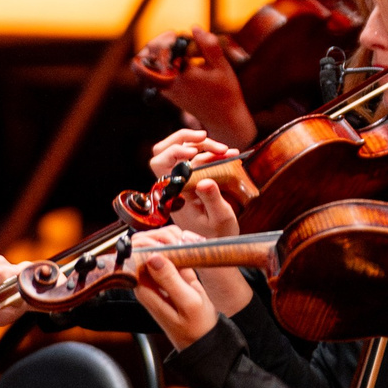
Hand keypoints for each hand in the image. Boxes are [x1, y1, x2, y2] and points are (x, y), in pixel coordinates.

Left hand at [125, 226, 220, 350]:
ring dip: (168, 240)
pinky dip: (177, 247)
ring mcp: (156, 278)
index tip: (166, 241)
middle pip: (141, 249)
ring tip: (184, 244)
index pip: (134, 257)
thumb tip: (153, 257)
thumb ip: (170, 279)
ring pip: (154, 248)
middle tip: (178, 240)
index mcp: (144, 290)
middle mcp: (146, 283)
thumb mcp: (188, 302)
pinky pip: (167, 254)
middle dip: (158, 238)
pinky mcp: (168, 276)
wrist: (203, 339)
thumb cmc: (196, 326)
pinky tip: (188, 249)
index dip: (148, 242)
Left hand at [145, 131, 251, 312]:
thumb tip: (204, 180)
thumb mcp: (221, 219)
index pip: (160, 163)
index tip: (194, 152)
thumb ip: (213, 200)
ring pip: (179, 150)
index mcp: (173, 195)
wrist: (218, 248)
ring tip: (225, 150)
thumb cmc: (219, 237)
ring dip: (201, 145)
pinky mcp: (192, 181)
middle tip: (207, 140)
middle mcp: (173, 186)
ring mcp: (181, 183)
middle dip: (185, 139)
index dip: (175, 151)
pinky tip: (228, 154)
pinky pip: (194, 158)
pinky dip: (209, 152)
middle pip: (163, 150)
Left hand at [157, 31, 258, 147]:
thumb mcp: (222, 66)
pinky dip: (161, 65)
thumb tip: (194, 28)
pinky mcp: (168, 94)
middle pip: (146, 59)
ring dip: (156, 55)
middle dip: (156, 45)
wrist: (223, 118)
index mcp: (182, 74)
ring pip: (147, 69)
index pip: (161, 50)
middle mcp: (170, 84)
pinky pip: (154, 77)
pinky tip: (178, 59)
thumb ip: (209, 46)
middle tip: (170, 38)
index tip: (175, 34)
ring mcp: (166, 91)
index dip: (165, 38)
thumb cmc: (225, 91)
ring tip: (172, 48)